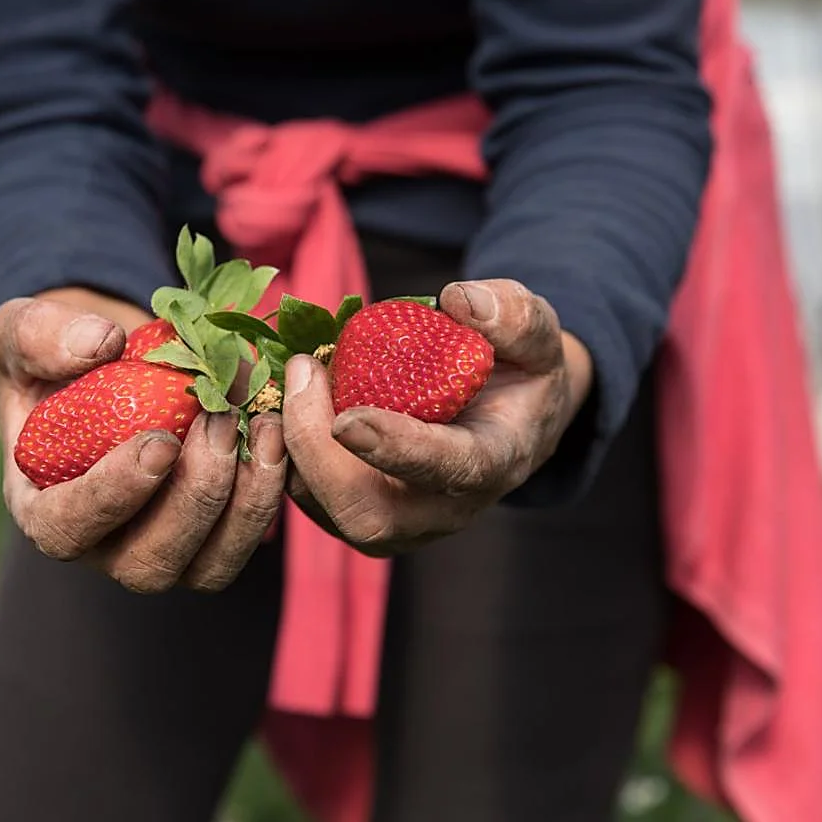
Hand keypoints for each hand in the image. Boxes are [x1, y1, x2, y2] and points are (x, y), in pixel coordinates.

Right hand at [0, 288, 286, 592]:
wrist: (111, 367)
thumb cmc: (56, 358)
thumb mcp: (25, 331)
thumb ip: (41, 335)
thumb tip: (99, 344)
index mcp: (43, 507)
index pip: (68, 529)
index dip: (115, 495)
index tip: (159, 443)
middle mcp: (102, 546)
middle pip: (148, 564)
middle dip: (194, 495)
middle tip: (219, 420)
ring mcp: (163, 551)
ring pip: (209, 567)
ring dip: (244, 501)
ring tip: (259, 424)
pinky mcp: (211, 540)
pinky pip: (246, 543)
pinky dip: (269, 493)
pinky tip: (276, 433)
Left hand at [282, 279, 592, 555]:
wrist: (508, 417)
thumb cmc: (521, 372)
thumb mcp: (539, 336)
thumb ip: (516, 317)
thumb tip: (459, 301)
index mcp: (493, 464)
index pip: (446, 470)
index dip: (396, 449)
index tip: (349, 419)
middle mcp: (442, 509)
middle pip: (367, 514)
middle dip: (318, 450)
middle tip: (303, 369)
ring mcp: (396, 521)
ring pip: (324, 506)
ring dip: (290, 443)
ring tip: (291, 371)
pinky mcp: (356, 510)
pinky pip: (305, 492)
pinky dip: (282, 444)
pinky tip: (283, 391)